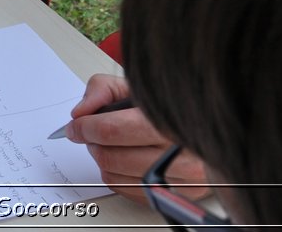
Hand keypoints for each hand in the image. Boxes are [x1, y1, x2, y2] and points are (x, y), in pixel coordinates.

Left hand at [63, 73, 208, 200]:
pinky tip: (122, 159)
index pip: (113, 130)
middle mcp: (180, 152)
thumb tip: (80, 113)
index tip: (75, 126)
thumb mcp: (135, 85)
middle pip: (112, 157)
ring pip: (115, 176)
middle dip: (92, 144)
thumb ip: (102, 90)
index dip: (86, 128)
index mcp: (169, 119)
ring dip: (102, 160)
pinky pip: (128, 191)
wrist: (206, 125)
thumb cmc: (165, 106)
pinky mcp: (179, 195)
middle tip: (90, 133)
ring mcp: (182, 178)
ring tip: (109, 144)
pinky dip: (115, 175)